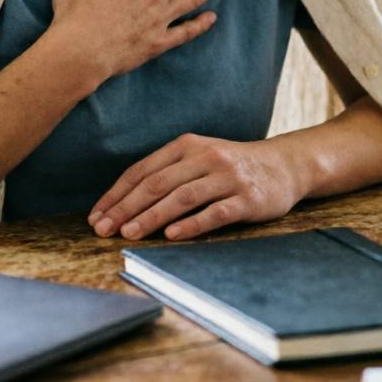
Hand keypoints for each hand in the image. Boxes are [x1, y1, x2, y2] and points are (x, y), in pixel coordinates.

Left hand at [88, 134, 307, 241]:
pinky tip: (171, 236)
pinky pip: (215, 212)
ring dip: (152, 216)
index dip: (117, 194)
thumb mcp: (199, 157)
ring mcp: (227, 177)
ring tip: (129, 233)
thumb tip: (124, 202)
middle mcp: (205, 157)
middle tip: (104, 229)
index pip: (143, 170)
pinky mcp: (247, 198)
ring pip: (182, 197)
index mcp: (187, 145)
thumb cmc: (231, 166)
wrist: (284, 164)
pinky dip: (191, 224)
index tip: (96, 216)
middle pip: (157, 184)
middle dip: (126, 208)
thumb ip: (168, 172)